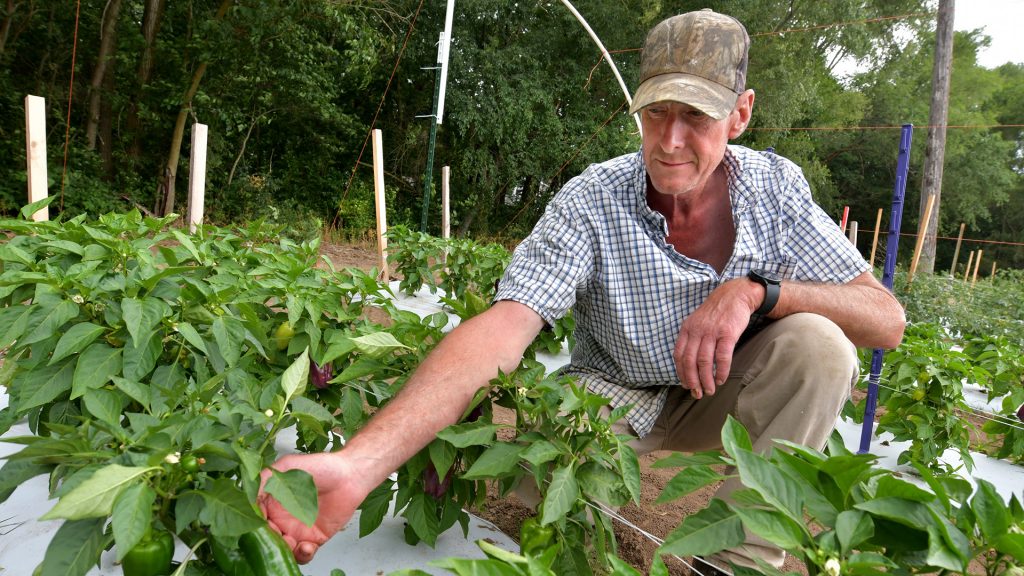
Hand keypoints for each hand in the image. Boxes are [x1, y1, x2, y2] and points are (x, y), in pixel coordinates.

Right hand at [258, 452, 365, 563]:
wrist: (350, 474)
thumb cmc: (321, 466)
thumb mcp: (286, 466)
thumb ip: (264, 479)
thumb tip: (247, 497)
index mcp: (271, 502)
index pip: (255, 519)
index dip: (254, 525)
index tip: (255, 526)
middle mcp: (282, 518)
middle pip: (267, 537)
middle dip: (268, 541)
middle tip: (275, 536)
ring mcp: (297, 529)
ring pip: (283, 549)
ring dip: (284, 550)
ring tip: (291, 541)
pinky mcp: (315, 538)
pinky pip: (304, 553)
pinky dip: (302, 554)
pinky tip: (305, 546)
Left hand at [673, 278, 759, 397]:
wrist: (734, 295)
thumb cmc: (716, 313)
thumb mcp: (697, 322)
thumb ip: (692, 339)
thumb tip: (688, 363)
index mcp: (687, 329)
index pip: (679, 355)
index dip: (681, 373)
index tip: (685, 385)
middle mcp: (697, 331)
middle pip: (690, 361)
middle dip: (692, 381)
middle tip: (697, 393)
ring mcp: (712, 332)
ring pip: (704, 361)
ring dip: (706, 379)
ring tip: (709, 390)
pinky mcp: (728, 333)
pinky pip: (722, 356)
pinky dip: (721, 370)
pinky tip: (721, 379)